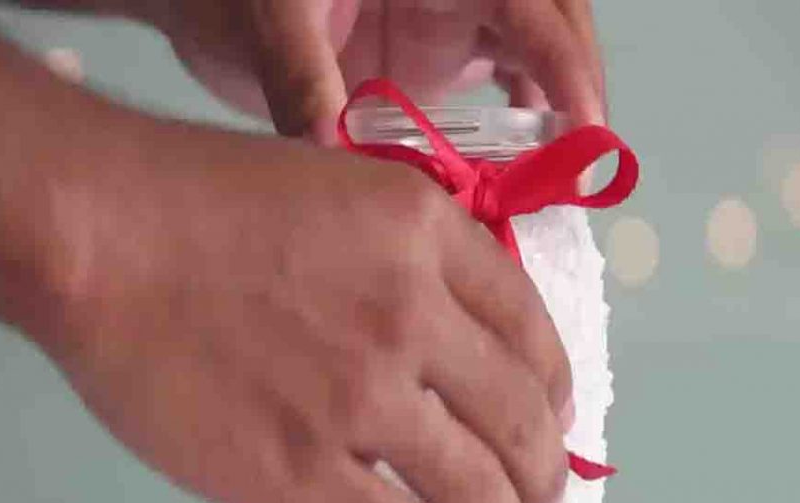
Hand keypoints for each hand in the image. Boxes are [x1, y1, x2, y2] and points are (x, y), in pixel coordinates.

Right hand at [45, 117, 573, 502]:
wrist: (99, 237)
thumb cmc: (201, 201)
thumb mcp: (336, 186)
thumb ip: (405, 252)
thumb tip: (446, 330)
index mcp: (427, 236)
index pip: (533, 328)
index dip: (557, 386)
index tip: (556, 417)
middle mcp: (414, 318)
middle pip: (523, 418)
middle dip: (544, 471)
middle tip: (542, 495)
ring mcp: (363, 400)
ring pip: (480, 490)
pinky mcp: (304, 474)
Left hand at [149, 0, 605, 142]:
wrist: (214, 0)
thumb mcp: (277, 13)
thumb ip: (302, 75)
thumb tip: (330, 149)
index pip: (535, 11)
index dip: (569, 72)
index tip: (586, 137)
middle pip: (557, 32)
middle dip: (577, 96)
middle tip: (579, 172)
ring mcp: (458, 22)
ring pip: (537, 62)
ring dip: (552, 119)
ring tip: (550, 186)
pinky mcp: (441, 58)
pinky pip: (500, 92)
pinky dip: (512, 135)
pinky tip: (504, 181)